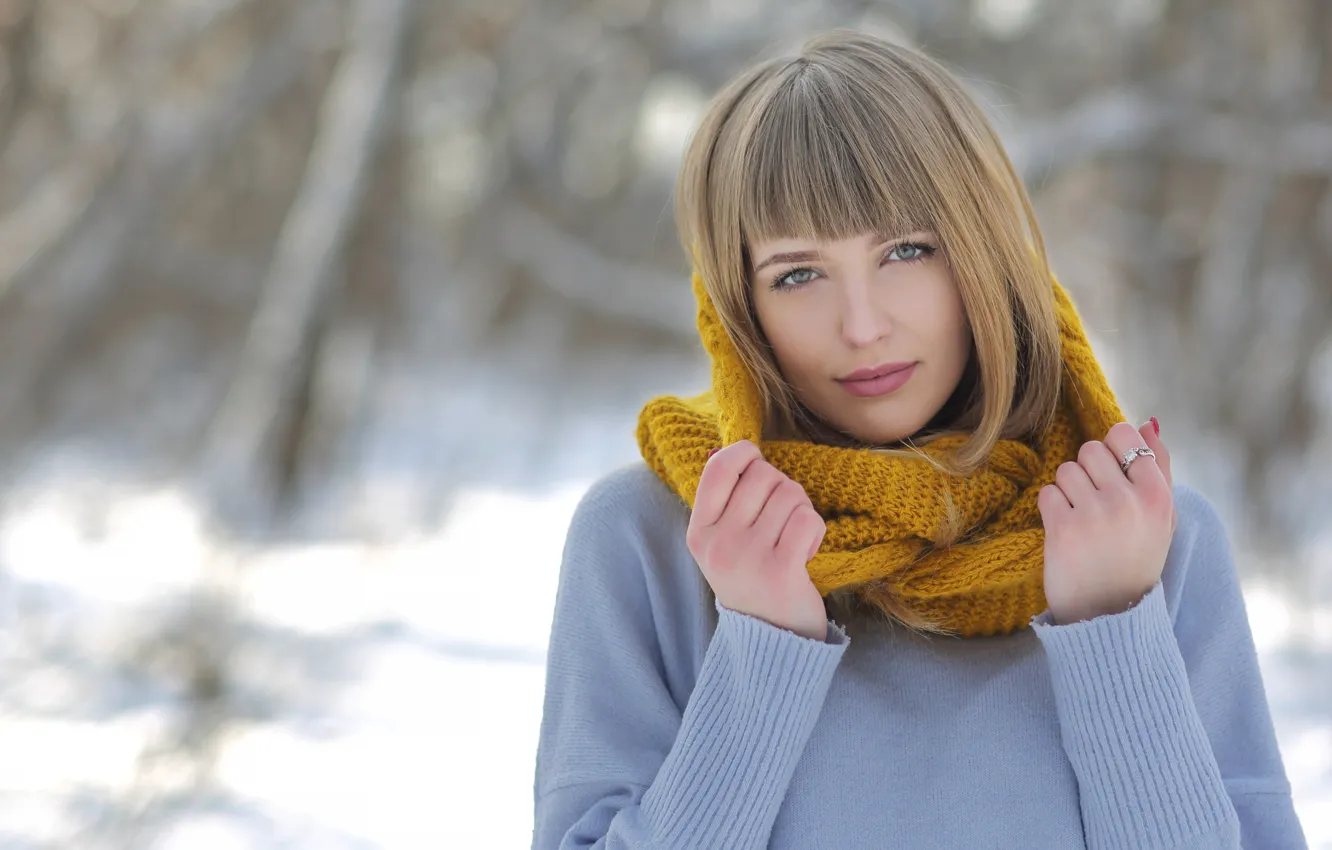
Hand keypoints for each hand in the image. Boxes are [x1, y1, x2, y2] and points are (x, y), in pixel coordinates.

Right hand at [686, 440, 829, 640]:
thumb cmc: (751, 580)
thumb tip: (734, 449)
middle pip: (762, 474)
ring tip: (792, 537)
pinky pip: (808, 519)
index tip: (758, 466)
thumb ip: (725, 500)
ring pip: (790, 493)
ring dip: (801, 509)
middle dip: (781, 486)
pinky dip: (815, 530)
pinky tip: (805, 552)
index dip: (744, 453)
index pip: (718, 468)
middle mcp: (719, 543)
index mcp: (699, 532)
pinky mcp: (781, 570)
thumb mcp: (722, 543)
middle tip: (782, 516)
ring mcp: (748, 557)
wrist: (770, 641)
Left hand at [1037, 419, 1175, 624]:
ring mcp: (1094, 515)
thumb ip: (1158, 467)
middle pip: (1090, 449)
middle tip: (1095, 503)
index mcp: (1157, 495)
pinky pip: (1047, 493)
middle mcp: (1128, 501)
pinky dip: (1052, 509)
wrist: (1111, 614)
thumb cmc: (1137, 559)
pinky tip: (1067, 532)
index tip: (1112, 476)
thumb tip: (1147, 422)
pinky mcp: (1063, 529)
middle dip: (1087, 471)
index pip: (1123, 435)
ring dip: (1068, 491)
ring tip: (1083, 520)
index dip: (1111, 451)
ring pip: (1065, 470)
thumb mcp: (1162, 516)